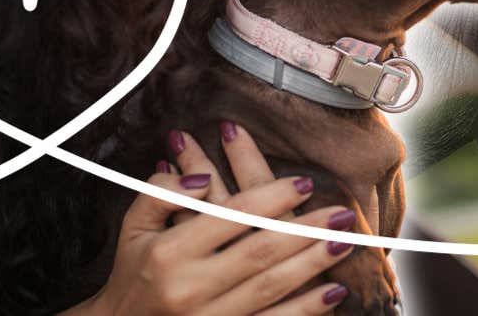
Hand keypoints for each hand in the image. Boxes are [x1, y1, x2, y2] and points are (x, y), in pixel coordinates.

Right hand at [62, 123, 355, 315]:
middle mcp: (191, 286)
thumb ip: (162, 193)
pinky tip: (333, 293)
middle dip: (306, 230)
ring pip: (272, 288)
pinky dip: (305, 309)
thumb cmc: (133, 272)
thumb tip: (202, 175)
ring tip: (344, 243)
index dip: (271, 197)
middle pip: (260, 252)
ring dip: (313, 265)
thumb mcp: (133, 226)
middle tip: (341, 212)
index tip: (303, 182)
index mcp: (171, 252)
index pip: (232, 217)